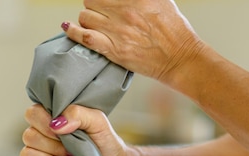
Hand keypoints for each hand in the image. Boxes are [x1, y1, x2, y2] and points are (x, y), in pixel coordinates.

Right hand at [20, 104, 131, 155]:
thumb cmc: (106, 143)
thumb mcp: (99, 123)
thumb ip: (79, 114)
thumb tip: (56, 124)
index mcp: (52, 119)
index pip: (32, 113)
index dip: (44, 123)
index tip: (62, 132)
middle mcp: (42, 136)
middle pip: (29, 136)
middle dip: (54, 146)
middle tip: (74, 153)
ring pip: (27, 155)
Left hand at [62, 0, 202, 85]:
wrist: (180, 57)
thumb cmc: (174, 30)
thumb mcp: (161, 0)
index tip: (103, 2)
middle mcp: (124, 11)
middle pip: (91, 0)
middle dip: (94, 6)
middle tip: (101, 14)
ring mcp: (117, 31)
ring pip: (85, 17)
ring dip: (87, 19)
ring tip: (95, 25)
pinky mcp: (114, 50)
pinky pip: (84, 37)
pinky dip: (73, 32)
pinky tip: (68, 27)